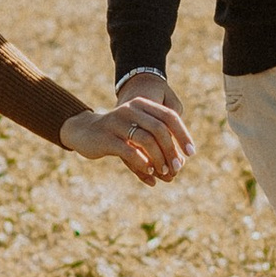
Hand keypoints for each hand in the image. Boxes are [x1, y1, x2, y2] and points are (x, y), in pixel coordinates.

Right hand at [71, 70, 192, 181]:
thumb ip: (157, 139)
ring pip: (146, 140)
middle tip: (177, 167)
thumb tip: (180, 161)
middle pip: (160, 128)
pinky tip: (149, 171)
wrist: (84, 131)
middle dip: (171, 150)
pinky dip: (142, 162)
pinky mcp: (106, 138)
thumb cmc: (118, 133)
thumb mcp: (138, 129)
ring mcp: (117, 122)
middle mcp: (130, 109)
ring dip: (159, 159)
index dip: (183, 134)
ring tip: (164, 172)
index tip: (191, 152)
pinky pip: (129, 151)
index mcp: (141, 104)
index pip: (169, 116)